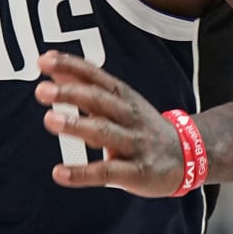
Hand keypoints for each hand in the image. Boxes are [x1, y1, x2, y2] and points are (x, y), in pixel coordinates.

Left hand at [36, 53, 185, 195]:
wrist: (190, 155)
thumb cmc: (142, 128)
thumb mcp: (119, 102)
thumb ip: (85, 86)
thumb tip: (51, 65)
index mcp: (123, 97)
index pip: (96, 77)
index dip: (71, 66)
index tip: (44, 60)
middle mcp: (129, 116)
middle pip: (100, 101)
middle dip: (71, 93)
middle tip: (41, 90)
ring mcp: (134, 144)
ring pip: (104, 132)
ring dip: (77, 125)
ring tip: (49, 120)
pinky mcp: (137, 172)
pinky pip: (107, 172)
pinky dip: (83, 173)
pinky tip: (59, 173)